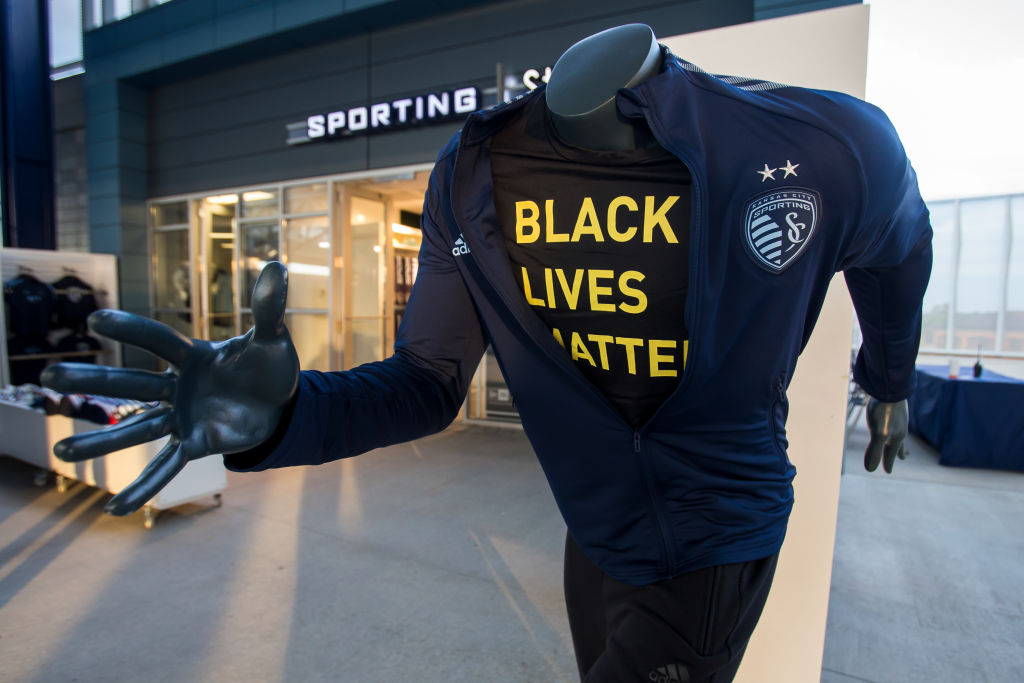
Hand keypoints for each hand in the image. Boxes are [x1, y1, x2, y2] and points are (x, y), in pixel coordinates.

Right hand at [41, 263, 298, 514]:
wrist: (282, 405)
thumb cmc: (270, 366)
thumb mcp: (271, 339)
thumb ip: (268, 307)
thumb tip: (276, 264)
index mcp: (194, 356)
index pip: (157, 341)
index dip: (131, 330)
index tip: (95, 320)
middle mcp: (178, 387)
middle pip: (131, 384)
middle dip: (92, 379)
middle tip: (51, 373)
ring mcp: (183, 418)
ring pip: (135, 430)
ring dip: (100, 442)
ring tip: (60, 452)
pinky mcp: (196, 444)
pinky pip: (165, 468)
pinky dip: (143, 489)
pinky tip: (115, 510)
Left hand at [863, 398, 908, 472]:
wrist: (892, 388)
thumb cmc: (885, 412)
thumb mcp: (878, 433)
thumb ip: (874, 450)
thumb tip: (870, 470)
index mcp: (896, 437)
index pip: (891, 454)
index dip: (888, 463)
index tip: (888, 472)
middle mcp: (900, 429)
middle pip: (899, 444)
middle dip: (898, 452)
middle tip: (902, 458)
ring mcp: (898, 418)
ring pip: (899, 432)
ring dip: (899, 439)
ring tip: (900, 441)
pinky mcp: (894, 409)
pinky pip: (896, 421)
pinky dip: (896, 426)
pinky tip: (893, 420)